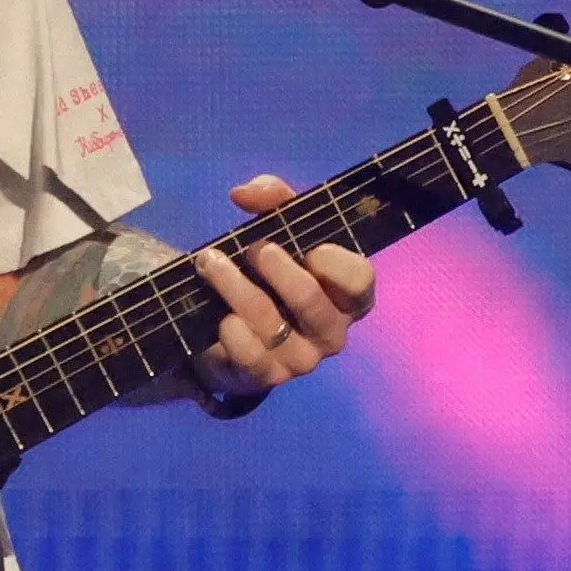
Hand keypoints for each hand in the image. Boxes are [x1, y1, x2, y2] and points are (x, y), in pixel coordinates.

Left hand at [192, 172, 379, 402]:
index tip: (312, 247)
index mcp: (347, 296)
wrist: (230, 330)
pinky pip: (248, 354)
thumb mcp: (279, 230)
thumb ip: (272, 200)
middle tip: (253, 248)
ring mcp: (299, 360)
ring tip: (210, 263)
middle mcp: (331, 333)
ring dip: (235, 286)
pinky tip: (219, 316)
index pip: (361, 282)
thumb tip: (244, 193)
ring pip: (269, 323)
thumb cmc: (269, 274)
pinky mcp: (265, 378)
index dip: (338, 264)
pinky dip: (231, 329)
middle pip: (310, 301)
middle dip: (277, 269)